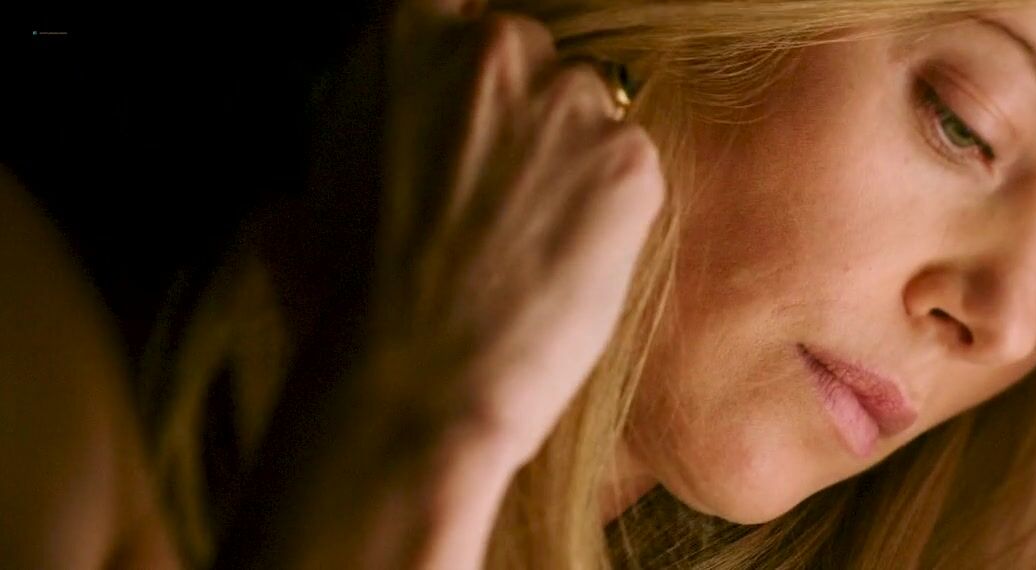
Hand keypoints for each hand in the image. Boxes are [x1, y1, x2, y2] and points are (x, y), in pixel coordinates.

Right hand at [364, 7, 664, 466]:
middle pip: (532, 56)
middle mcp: (495, 47)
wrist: (416, 374)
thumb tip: (397, 105)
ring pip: (588, 110)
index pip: (460, 9)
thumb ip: (379, 105)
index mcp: (410, 31)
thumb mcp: (328, 163)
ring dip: (571, 158)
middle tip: (500, 194)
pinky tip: (565, 258)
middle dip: (524, 113)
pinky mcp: (629, 159)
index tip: (471, 106)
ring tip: (530, 238)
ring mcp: (569, 99)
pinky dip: (610, 206)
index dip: (470, 65)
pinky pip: (629, 165)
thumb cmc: (355, 289)